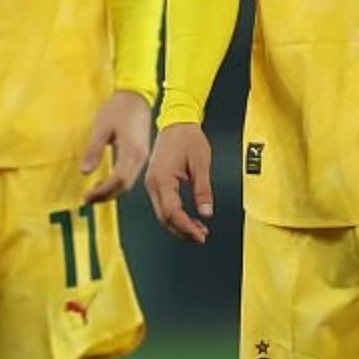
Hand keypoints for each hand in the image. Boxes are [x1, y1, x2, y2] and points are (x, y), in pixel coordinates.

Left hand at [79, 87, 154, 194]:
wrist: (136, 96)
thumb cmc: (118, 109)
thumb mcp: (102, 127)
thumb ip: (94, 150)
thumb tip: (85, 172)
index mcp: (132, 151)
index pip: (118, 180)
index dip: (103, 191)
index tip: (87, 196)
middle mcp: (140, 158)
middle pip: (125, 185)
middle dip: (106, 195)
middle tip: (88, 199)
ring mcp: (142, 157)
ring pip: (128, 182)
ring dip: (111, 191)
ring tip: (94, 194)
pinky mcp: (140, 154)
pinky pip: (129, 175)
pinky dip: (116, 183)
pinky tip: (105, 182)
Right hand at [149, 122, 219, 244]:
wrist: (177, 121)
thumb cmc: (189, 138)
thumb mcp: (201, 164)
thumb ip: (203, 190)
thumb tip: (206, 213)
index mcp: (162, 179)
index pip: (172, 212)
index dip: (187, 227)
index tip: (201, 234)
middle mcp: (153, 183)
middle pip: (164, 217)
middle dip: (183, 230)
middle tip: (201, 236)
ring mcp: (152, 182)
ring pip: (162, 213)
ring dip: (179, 224)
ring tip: (199, 230)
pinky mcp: (156, 181)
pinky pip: (163, 204)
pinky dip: (175, 214)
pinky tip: (189, 218)